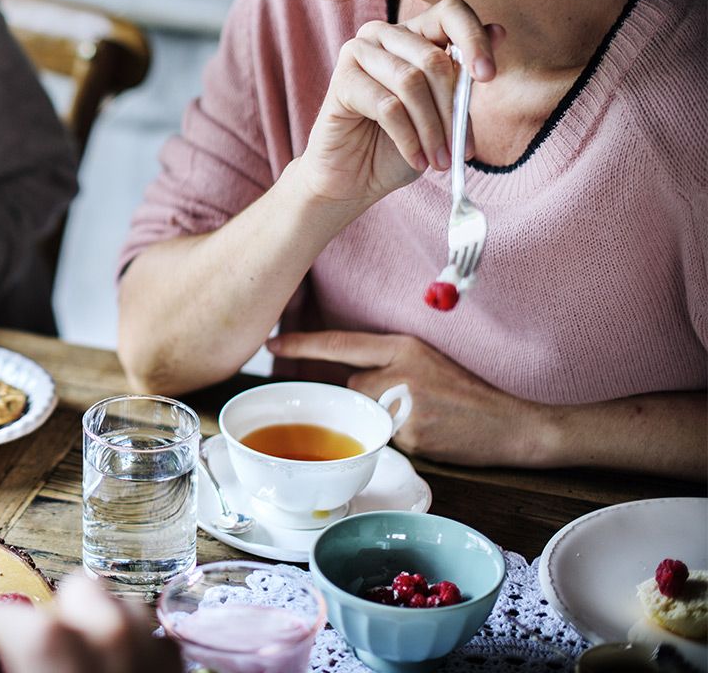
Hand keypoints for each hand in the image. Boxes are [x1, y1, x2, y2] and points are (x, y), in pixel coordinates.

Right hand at [0, 572, 181, 672]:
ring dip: (105, 627)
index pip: (9, 616)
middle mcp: (111, 637)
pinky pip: (156, 638)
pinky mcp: (182, 665)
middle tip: (50, 649)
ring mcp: (155, 651)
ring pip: (124, 607)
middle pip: (80, 589)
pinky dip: (138, 649)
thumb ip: (11, 660)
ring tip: (93, 663)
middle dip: (63, 613)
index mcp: (55, 648)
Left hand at [268, 330, 548, 465]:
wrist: (511, 424)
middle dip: (366, 400)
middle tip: (408, 403)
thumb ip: (387, 365)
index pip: (340, 343)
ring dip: (381, 420)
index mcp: (402, 346)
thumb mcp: (426, 362)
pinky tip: (430, 435)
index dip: (303, 345)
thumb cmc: (465, 394)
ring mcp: (404, 403)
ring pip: (365, 414)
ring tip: (422, 418)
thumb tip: (348, 382)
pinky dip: (400, 440)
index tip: (273, 344)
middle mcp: (399, 370)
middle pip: (350, 386)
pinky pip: (385, 440)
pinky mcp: (410, 434)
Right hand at [295, 0, 499, 204]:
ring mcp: (358, 53)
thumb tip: (499, 31)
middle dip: (452, 110)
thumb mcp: (442, 112)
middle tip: (462, 150)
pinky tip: (418, 161)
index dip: (473, 39)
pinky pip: (387, 106)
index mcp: (413, 33)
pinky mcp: (341, 82)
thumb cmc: (399, 144)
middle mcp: (383, 34)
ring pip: (411, 82)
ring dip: (432, 130)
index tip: (488, 77)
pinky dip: (409, 139)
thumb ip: (464, 76)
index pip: (450, 12)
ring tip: (440, 161)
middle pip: (433, 58)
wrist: (353, 178)